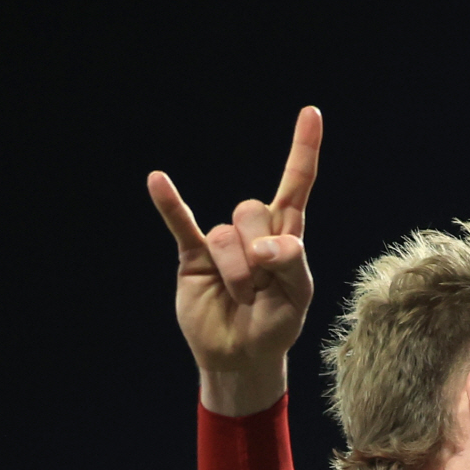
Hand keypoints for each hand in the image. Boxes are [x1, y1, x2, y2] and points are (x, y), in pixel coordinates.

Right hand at [147, 106, 321, 415]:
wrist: (242, 356)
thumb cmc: (274, 324)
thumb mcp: (297, 298)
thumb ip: (291, 263)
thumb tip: (263, 245)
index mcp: (286, 236)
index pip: (295, 185)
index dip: (303, 151)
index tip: (311, 113)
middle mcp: (252, 231)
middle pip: (253, 211)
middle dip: (260, 255)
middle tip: (262, 291)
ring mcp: (221, 242)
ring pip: (226, 235)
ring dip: (237, 274)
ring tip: (241, 299)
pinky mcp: (193, 256)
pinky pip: (181, 224)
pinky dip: (170, 204)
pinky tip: (158, 180)